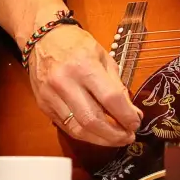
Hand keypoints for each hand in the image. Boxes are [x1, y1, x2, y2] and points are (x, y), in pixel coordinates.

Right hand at [27, 23, 143, 146]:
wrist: (43, 39)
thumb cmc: (76, 45)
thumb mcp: (103, 56)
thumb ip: (117, 85)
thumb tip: (131, 112)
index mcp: (84, 65)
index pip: (110, 98)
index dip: (126, 116)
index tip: (136, 123)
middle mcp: (65, 82)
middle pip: (92, 119)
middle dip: (114, 134)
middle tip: (128, 137)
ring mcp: (51, 96)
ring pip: (77, 129)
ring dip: (100, 139)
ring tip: (115, 139)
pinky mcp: (43, 105)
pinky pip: (66, 127)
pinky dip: (85, 134)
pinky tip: (97, 134)